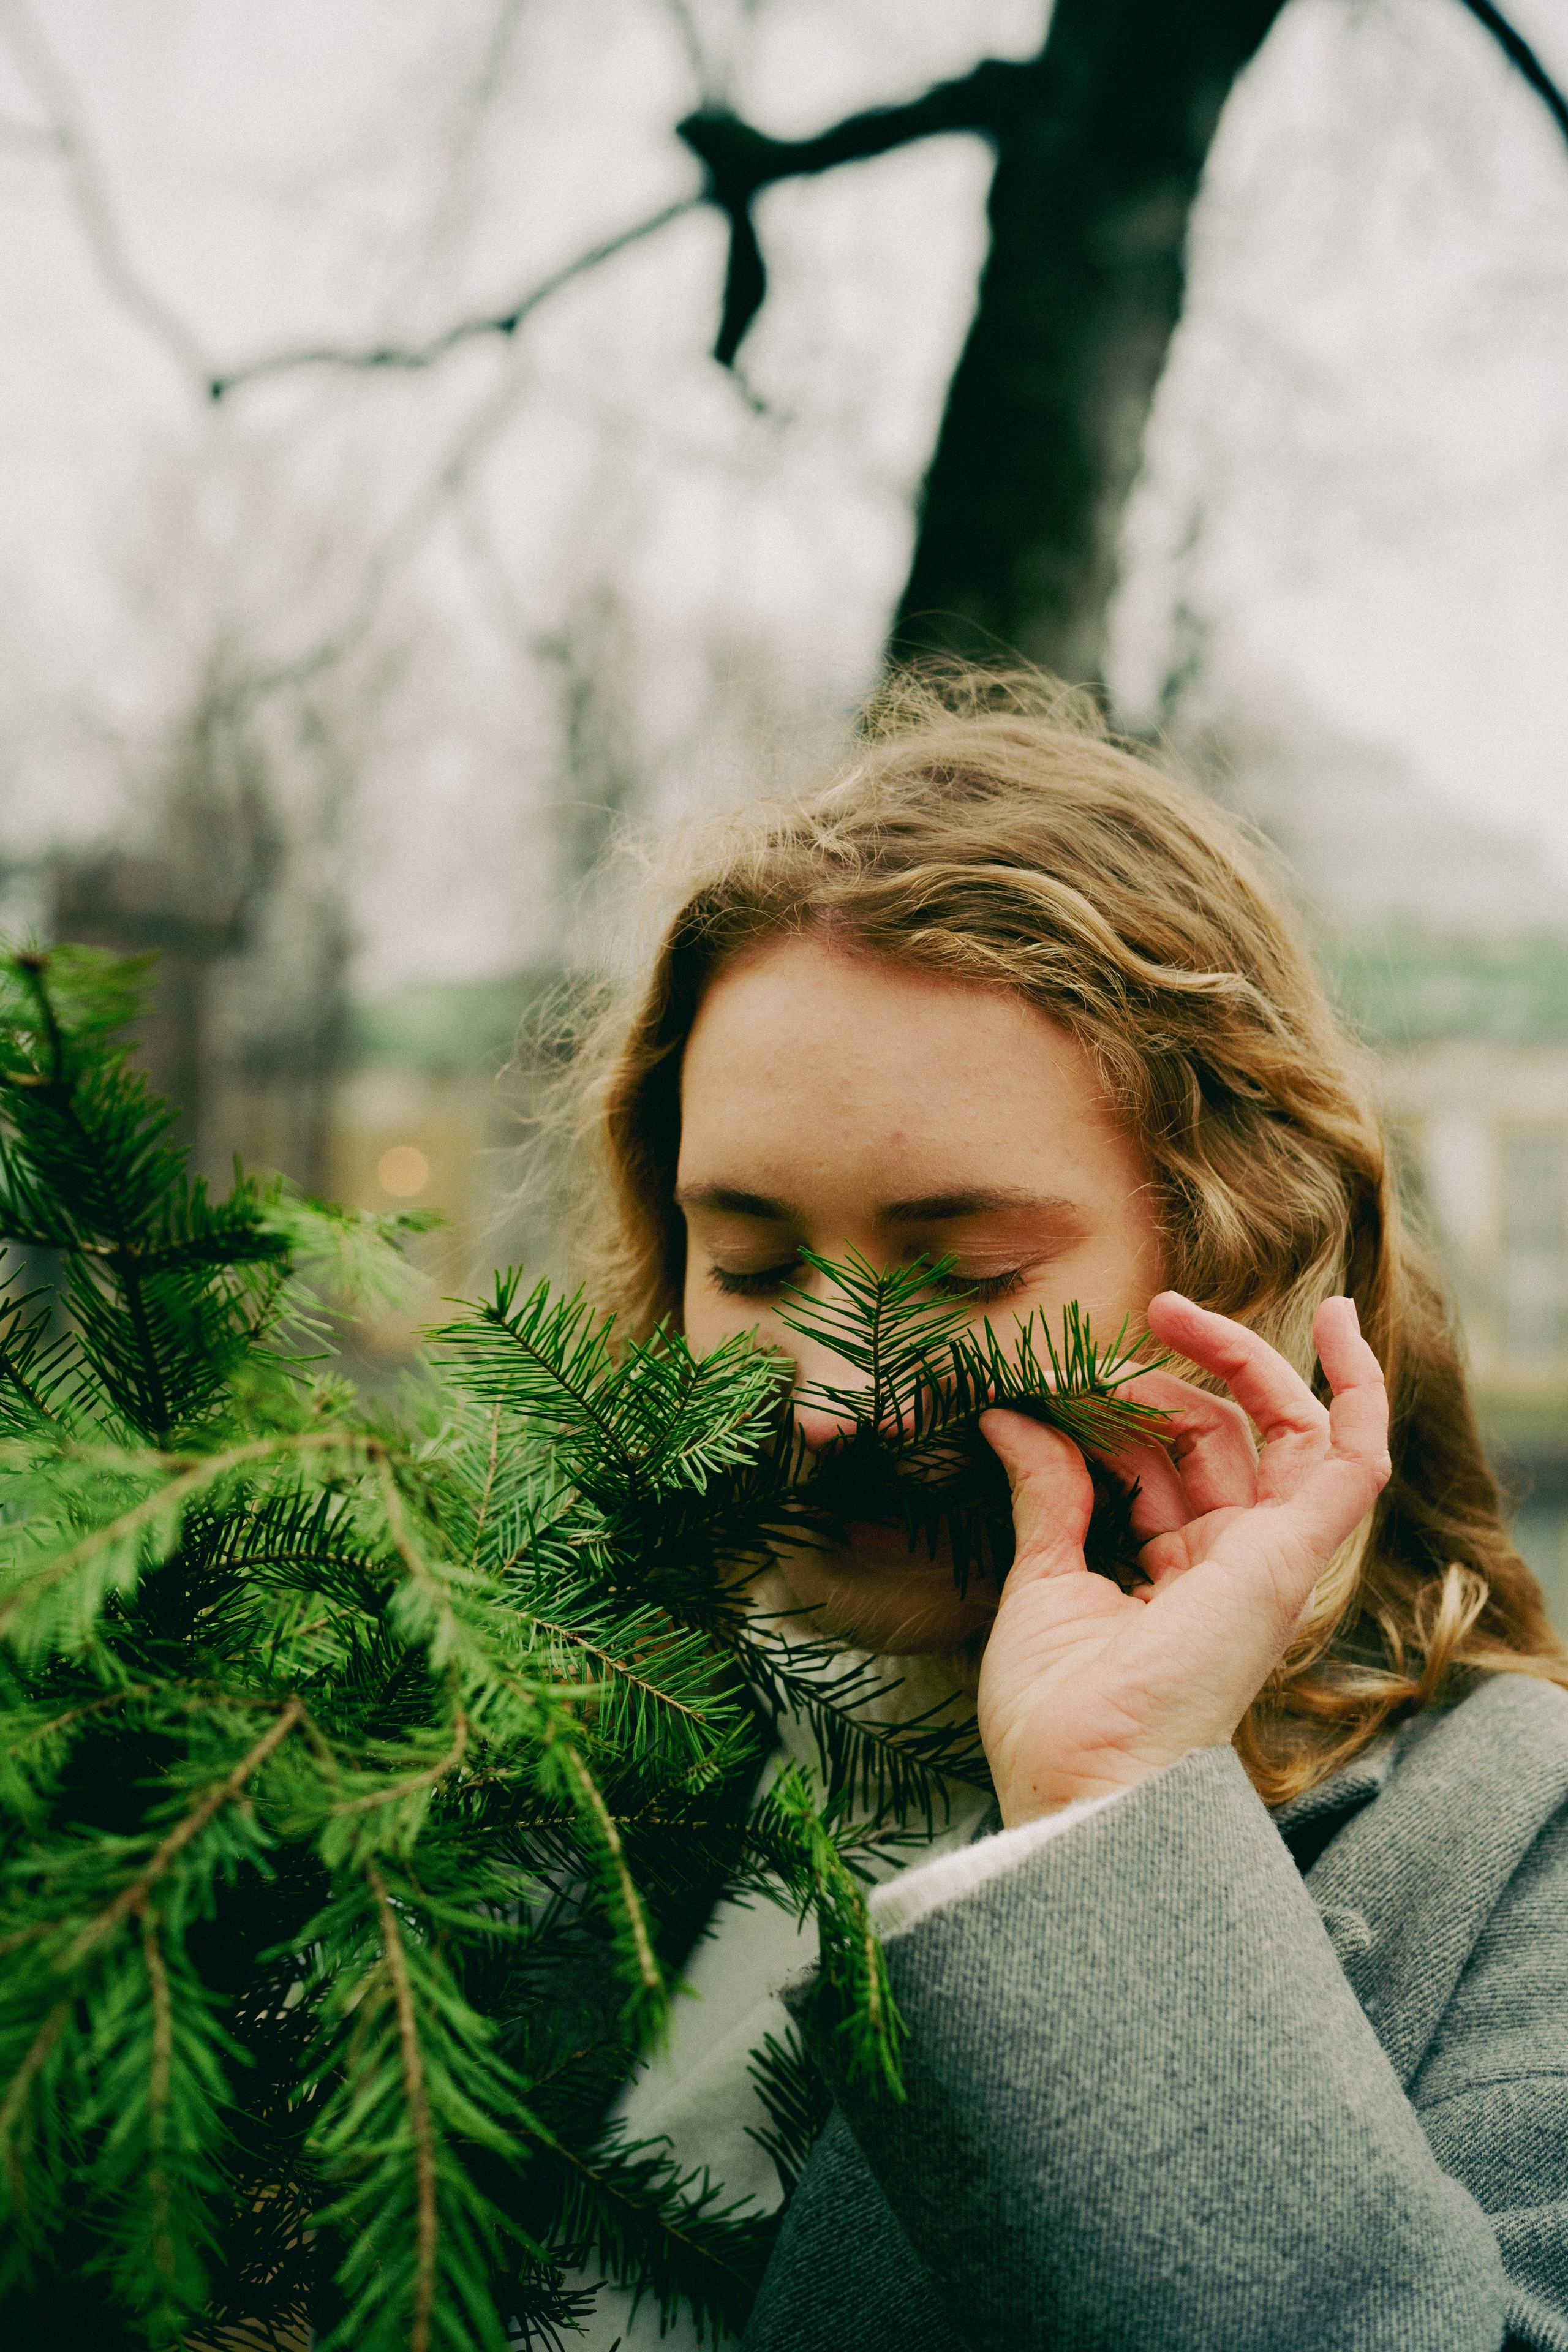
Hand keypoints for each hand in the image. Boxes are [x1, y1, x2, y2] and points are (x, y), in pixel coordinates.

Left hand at [975, 1292, 1390, 1826]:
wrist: (1079, 1780)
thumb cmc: (1057, 1715)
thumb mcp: (1041, 1582)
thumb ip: (1047, 1496)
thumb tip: (1011, 1418)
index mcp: (1178, 1578)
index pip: (1171, 1467)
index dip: (1126, 1413)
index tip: (1065, 1380)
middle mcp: (1231, 1564)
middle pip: (1222, 1437)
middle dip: (1170, 1376)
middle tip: (1115, 1336)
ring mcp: (1266, 1559)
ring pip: (1283, 1430)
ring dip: (1236, 1358)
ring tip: (1168, 1312)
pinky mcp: (1288, 1556)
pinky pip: (1352, 1459)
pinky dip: (1358, 1388)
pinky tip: (1345, 1324)